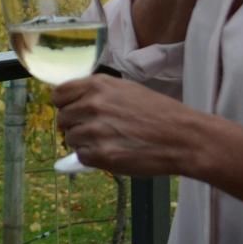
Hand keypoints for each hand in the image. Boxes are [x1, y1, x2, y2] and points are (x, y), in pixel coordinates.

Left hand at [52, 74, 202, 176]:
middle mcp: (92, 105)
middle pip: (62, 119)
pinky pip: (82, 157)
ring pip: (71, 139)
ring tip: (110, 141)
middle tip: (98, 130)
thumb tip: (72, 104)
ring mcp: (95, 130)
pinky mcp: (102, 155)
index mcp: (97, 85)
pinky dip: (94, 158)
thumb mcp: (126, 89)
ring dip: (85, 143)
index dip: (65, 105)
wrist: (184, 138)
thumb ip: (96, 94)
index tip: (74, 111)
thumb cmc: (159, 113)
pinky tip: (114, 152)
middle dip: (76, 125)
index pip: (58, 95)